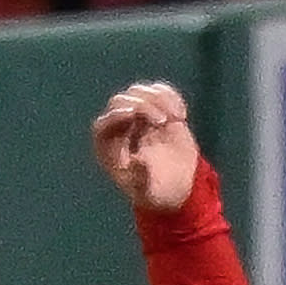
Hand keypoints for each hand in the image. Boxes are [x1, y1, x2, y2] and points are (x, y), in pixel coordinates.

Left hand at [91, 81, 198, 213]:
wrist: (175, 186)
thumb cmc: (154, 192)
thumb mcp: (147, 192)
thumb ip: (141, 178)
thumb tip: (139, 159)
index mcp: (109, 148)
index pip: (104, 124)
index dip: (115, 115)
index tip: (134, 113)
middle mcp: (120, 127)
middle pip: (121, 102)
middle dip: (142, 106)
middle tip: (163, 122)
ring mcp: (138, 115)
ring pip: (139, 92)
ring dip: (158, 98)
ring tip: (176, 117)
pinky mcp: (157, 109)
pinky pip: (159, 92)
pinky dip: (171, 97)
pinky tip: (181, 115)